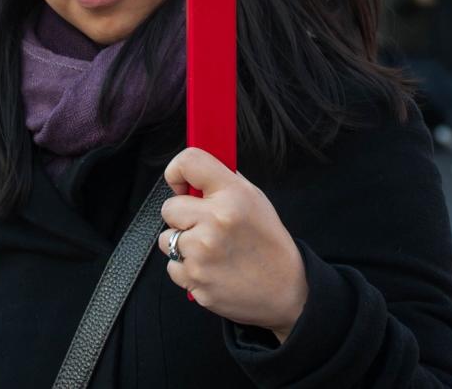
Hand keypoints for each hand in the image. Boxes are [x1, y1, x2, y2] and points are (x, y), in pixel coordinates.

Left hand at [158, 147, 308, 341]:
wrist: (285, 289)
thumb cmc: (268, 241)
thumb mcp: (254, 197)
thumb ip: (222, 181)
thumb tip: (193, 173)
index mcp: (232, 195)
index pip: (189, 162)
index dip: (177, 170)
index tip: (180, 183)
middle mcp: (214, 222)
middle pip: (168, 208)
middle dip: (181, 215)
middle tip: (202, 223)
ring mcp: (202, 255)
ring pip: (166, 239)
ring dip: (182, 243)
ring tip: (208, 248)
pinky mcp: (196, 282)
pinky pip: (173, 266)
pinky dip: (186, 268)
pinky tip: (209, 267)